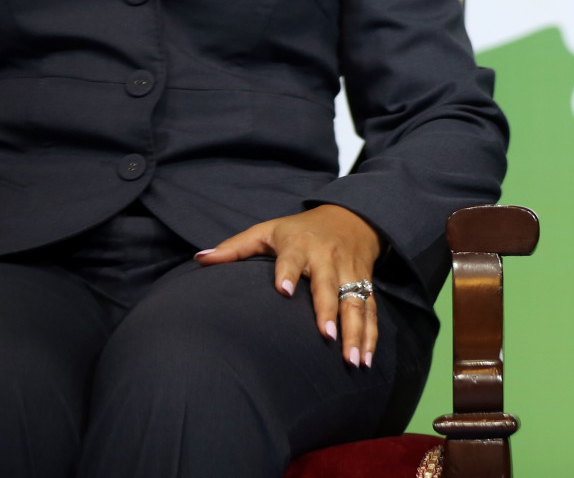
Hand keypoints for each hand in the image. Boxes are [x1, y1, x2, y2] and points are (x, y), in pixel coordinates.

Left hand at [196, 204, 381, 366]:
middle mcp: (328, 258)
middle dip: (330, 312)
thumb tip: (200, 258)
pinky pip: (371, 310)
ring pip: (356, 302)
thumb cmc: (301, 229)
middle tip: (327, 337)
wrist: (353, 217)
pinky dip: (371, 335)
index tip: (284, 291)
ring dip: (356, 332)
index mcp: (300, 245)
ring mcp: (350, 272)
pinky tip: (366, 358)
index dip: (289, 273)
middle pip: (329, 287)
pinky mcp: (366, 283)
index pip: (292, 259)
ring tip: (352, 360)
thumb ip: (236, 247)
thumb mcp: (268, 230)